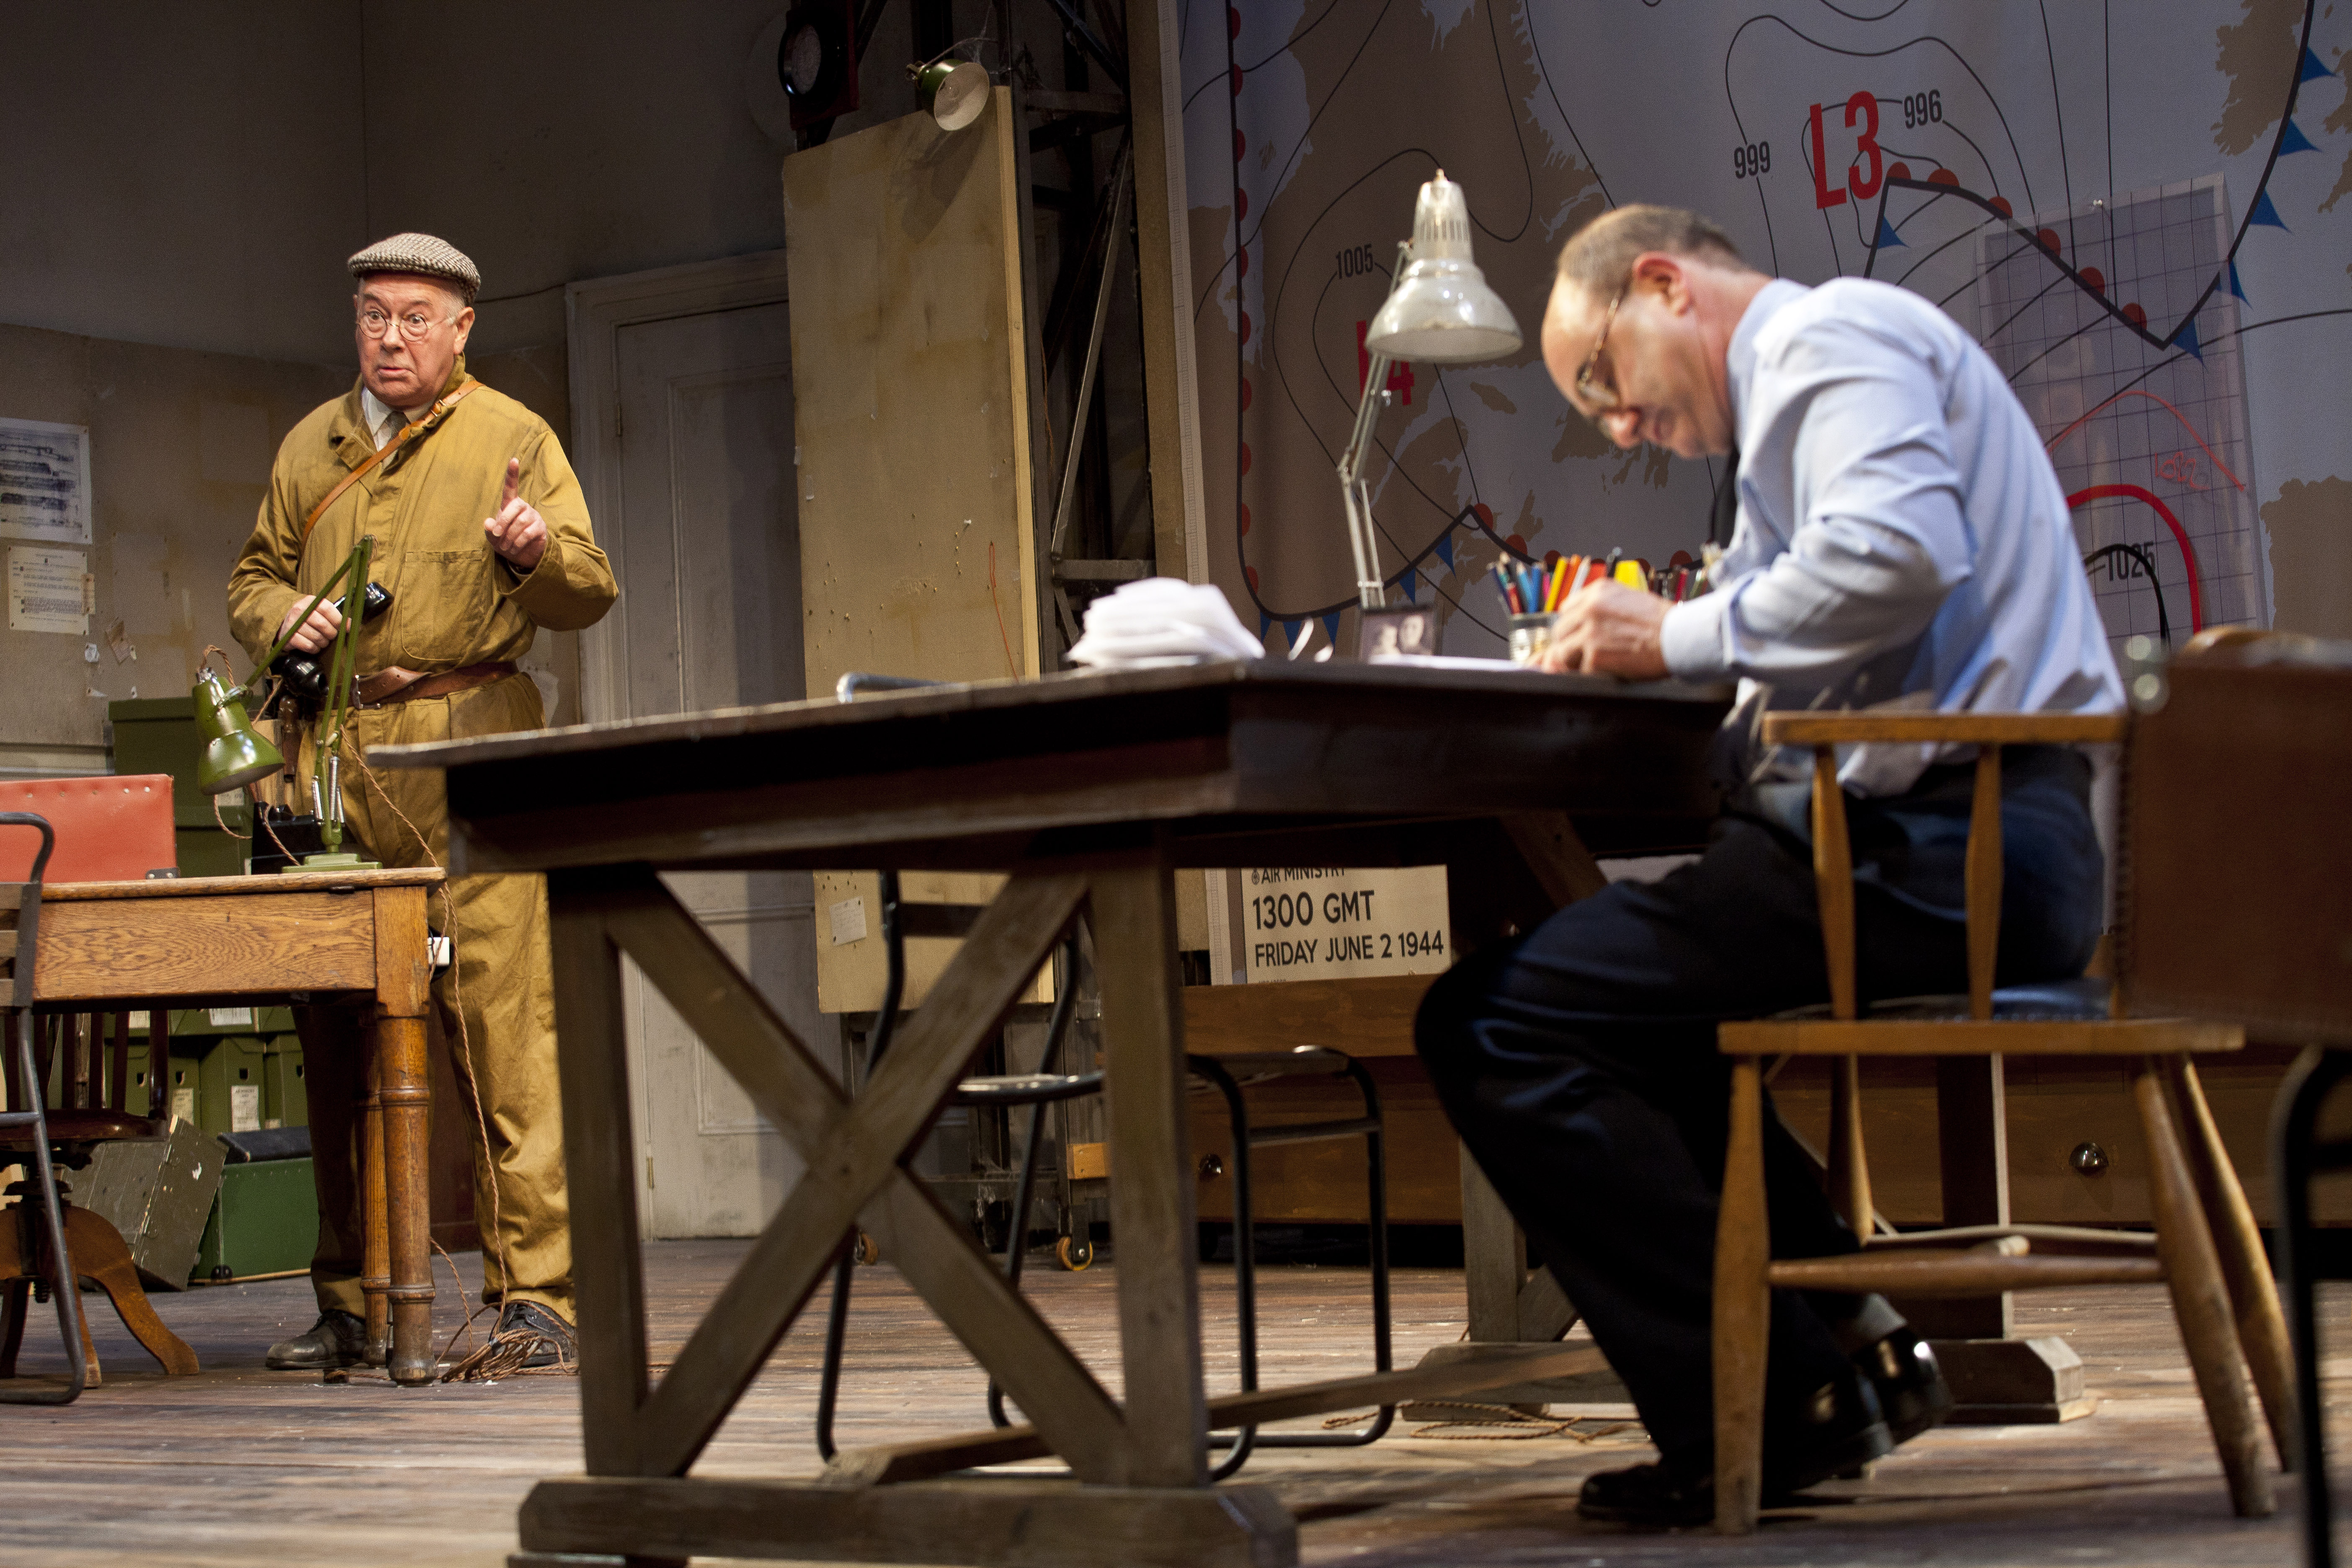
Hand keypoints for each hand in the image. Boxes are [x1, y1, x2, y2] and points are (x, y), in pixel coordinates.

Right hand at [277, 594, 344, 654]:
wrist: (287, 629)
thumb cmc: (309, 621)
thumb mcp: (321, 614)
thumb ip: (336, 617)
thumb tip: (353, 625)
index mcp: (310, 601)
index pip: (327, 609)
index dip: (338, 620)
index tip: (344, 628)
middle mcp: (299, 610)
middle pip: (322, 624)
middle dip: (331, 634)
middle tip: (331, 636)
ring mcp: (292, 623)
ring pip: (316, 636)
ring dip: (323, 642)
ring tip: (323, 641)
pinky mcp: (288, 636)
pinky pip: (308, 645)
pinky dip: (314, 648)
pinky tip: (314, 646)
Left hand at [483, 457, 547, 569]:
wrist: (523, 555)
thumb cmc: (506, 540)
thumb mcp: (493, 536)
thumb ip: (490, 529)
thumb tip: (489, 523)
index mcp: (511, 504)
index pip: (511, 487)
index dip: (512, 474)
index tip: (513, 459)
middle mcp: (524, 507)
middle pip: (515, 507)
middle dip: (504, 522)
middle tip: (497, 535)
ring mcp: (534, 517)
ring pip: (520, 522)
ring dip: (509, 537)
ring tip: (506, 546)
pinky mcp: (540, 528)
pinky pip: (527, 533)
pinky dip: (518, 543)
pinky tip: (514, 549)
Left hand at [1535, 580, 1671, 679]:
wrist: (1679, 636)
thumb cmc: (1661, 622)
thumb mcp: (1628, 602)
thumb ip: (1601, 611)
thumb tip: (1578, 628)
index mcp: (1598, 591)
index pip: (1566, 609)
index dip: (1574, 626)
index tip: (1582, 635)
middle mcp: (1590, 607)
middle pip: (1560, 631)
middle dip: (1572, 645)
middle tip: (1592, 653)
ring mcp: (1590, 631)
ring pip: (1563, 652)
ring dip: (1578, 661)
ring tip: (1603, 662)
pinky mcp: (1594, 654)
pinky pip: (1580, 669)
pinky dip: (1593, 673)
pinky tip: (1613, 668)